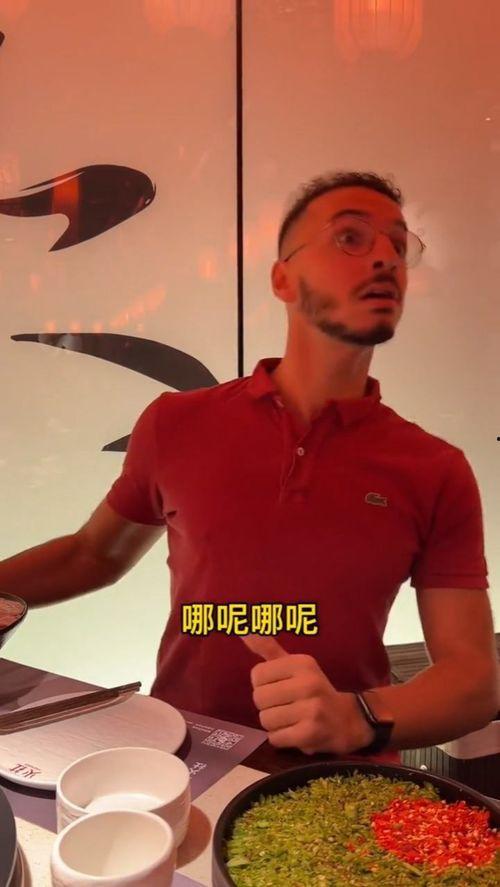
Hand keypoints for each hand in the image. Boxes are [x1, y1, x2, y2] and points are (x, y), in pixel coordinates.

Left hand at [242, 634, 373, 755]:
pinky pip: (275, 738)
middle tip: (286, 706)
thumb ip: (268, 648)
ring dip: (274, 724)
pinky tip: (295, 732)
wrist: (348, 720)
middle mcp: (308, 683)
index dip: (264, 684)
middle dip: (267, 706)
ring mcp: (311, 709)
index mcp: (302, 663)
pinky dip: (281, 738)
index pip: (257, 674)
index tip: (280, 687)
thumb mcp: (294, 666)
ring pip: (265, 719)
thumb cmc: (313, 690)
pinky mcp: (310, 733)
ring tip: (291, 719)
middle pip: (259, 698)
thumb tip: (244, 630)